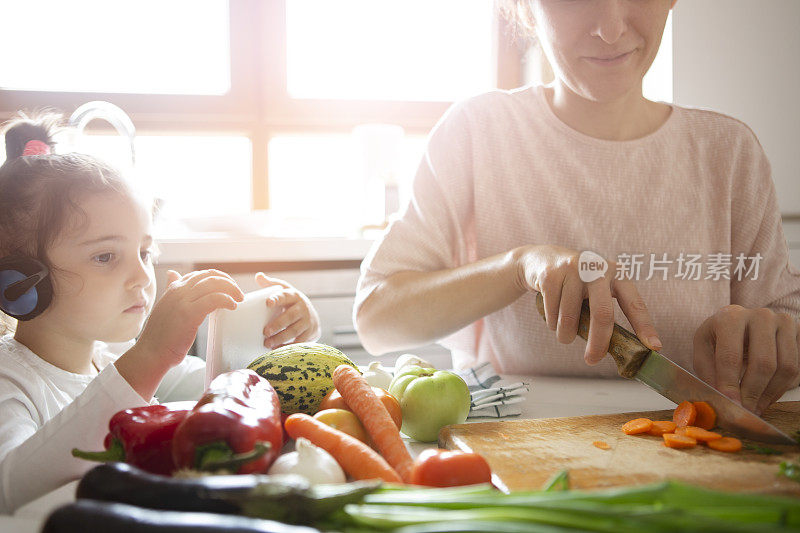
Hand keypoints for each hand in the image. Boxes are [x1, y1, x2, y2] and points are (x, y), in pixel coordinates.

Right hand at [138, 269, 243, 367]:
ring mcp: (182, 301)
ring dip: (231, 289)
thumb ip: (171, 291)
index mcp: (173, 289)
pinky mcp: (189, 313)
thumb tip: (172, 274)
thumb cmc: (160, 337)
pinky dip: (226, 300)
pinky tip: (233, 306)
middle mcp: (177, 290)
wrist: (150, 354)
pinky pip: (214, 299)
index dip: (218, 278)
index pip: (200, 274)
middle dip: (228, 281)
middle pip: (209, 276)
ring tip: (239, 299)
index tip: (228, 288)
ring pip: (213, 283)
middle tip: (238, 293)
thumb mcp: (165, 307)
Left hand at [255, 272, 320, 348]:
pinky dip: (288, 346)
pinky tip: (277, 349)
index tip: (268, 303)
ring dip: (281, 338)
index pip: (285, 296)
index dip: (277, 299)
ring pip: (294, 330)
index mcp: (294, 295)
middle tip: (265, 332)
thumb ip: (271, 284)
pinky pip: (299, 340)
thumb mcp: (284, 292)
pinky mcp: (311, 332)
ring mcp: (308, 320)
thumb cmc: (291, 303)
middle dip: (277, 324)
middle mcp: (303, 307)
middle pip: (290, 316)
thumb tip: (258, 275)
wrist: (312, 316)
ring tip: (267, 343)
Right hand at [517, 244, 661, 364]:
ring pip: (570, 319)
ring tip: (564, 333)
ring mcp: (573, 269)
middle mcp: (597, 269)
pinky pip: (552, 314)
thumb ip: (606, 310)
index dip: (644, 326)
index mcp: (616, 274)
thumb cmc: (574, 283)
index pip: (634, 303)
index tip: (654, 346)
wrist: (540, 259)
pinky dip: (551, 323)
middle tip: (592, 360)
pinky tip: (551, 314)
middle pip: (602, 314)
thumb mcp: (596, 289)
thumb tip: (618, 349)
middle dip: (598, 343)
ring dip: (565, 335)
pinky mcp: (550, 275)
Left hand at [693, 305, 799, 414]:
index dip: (729, 384)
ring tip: (755, 407)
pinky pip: (796, 367)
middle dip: (753, 393)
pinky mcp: (797, 331)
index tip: (731, 404)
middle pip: (762, 363)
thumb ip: (708, 371)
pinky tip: (765, 396)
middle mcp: (759, 315)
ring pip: (784, 367)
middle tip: (745, 411)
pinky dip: (780, 388)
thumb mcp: (704, 348)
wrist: (743, 323)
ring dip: (769, 394)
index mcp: (730, 317)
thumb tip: (719, 399)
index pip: (730, 356)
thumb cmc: (720, 338)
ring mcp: (782, 322)